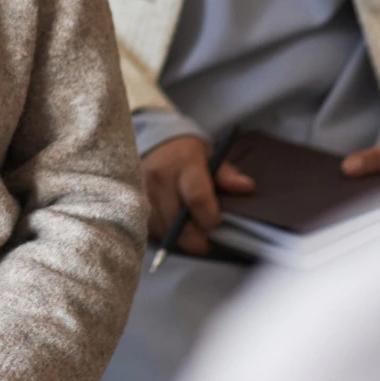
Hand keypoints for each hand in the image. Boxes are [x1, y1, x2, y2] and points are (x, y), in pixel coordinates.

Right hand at [142, 134, 253, 255]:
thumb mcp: (211, 157)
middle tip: (207, 236)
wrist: (154, 144)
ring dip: (180, 236)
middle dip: (196, 236)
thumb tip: (247, 188)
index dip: (209, 218)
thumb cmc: (187, 155)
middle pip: (178, 222)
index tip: (216, 223)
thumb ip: (227, 175)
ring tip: (189, 225)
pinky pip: (151, 229)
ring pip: (164, 230)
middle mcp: (159, 176)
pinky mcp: (132, 203)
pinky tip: (173, 223)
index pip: (196, 197)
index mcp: (183, 162)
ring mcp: (142, 190)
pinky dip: (165, 232)